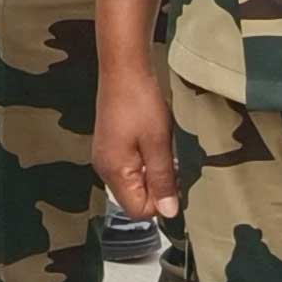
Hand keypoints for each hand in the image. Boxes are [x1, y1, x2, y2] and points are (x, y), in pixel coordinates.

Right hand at [92, 63, 177, 222]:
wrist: (124, 68)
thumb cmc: (140, 102)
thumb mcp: (158, 143)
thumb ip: (163, 180)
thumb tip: (168, 213)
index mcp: (114, 171)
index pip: (138, 210)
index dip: (161, 202)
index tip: (176, 180)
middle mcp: (105, 169)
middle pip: (135, 198)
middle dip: (158, 188)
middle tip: (172, 161)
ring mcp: (106, 157)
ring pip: (135, 182)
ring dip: (154, 173)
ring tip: (164, 149)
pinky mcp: (111, 145)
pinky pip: (130, 168)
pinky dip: (146, 162)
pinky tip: (155, 143)